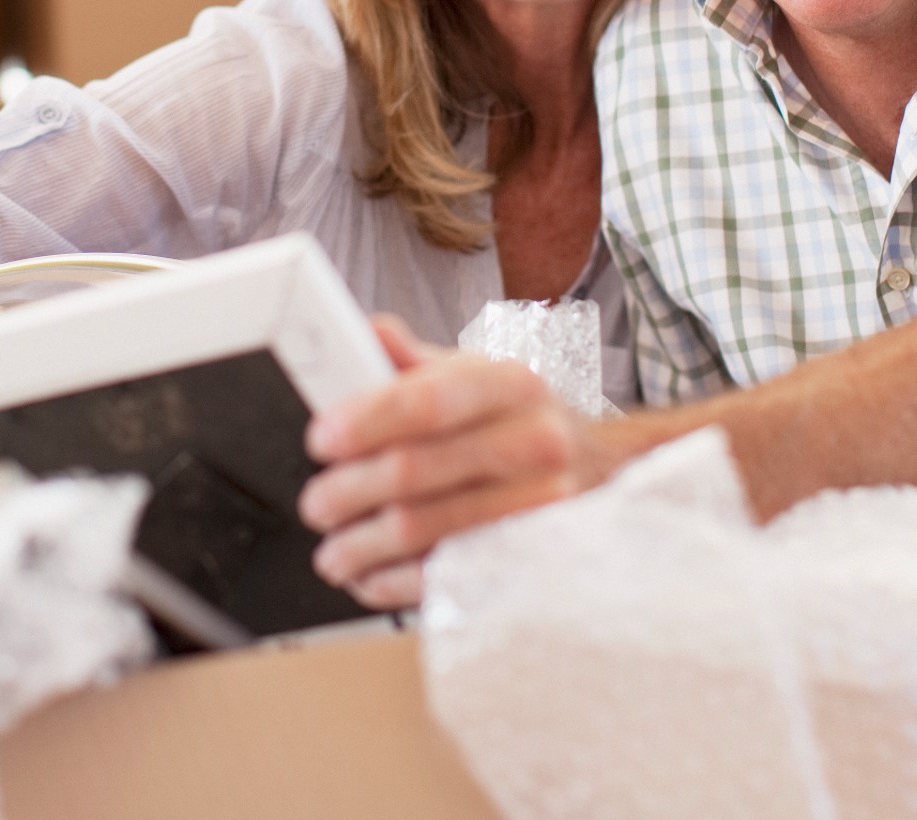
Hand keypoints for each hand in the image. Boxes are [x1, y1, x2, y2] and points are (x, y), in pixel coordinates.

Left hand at [299, 317, 605, 608]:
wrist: (600, 470)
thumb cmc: (522, 423)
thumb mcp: (480, 378)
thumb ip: (417, 363)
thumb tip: (367, 333)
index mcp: (513, 384)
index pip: (431, 399)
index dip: (367, 420)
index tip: (321, 438)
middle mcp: (535, 441)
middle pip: (417, 469)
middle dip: (348, 491)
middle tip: (316, 504)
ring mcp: (539, 505)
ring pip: (425, 529)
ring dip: (361, 546)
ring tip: (333, 550)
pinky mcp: (531, 557)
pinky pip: (446, 577)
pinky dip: (393, 583)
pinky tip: (370, 576)